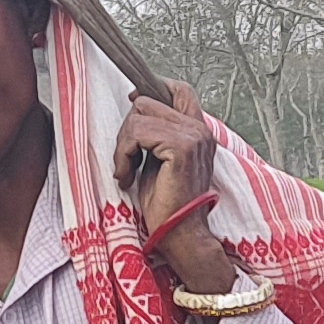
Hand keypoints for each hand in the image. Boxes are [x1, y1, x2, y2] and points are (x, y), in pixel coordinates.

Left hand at [112, 80, 217, 234]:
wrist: (180, 234)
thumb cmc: (167, 203)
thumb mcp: (160, 159)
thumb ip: (156, 133)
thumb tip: (136, 108)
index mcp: (199, 132)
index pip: (179, 89)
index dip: (152, 89)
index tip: (133, 102)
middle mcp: (200, 130)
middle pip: (148, 101)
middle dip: (128, 128)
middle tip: (126, 158)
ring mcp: (193, 137)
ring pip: (139, 115)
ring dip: (123, 145)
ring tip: (126, 170)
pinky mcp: (181, 148)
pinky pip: (138, 133)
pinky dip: (124, 155)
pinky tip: (127, 176)